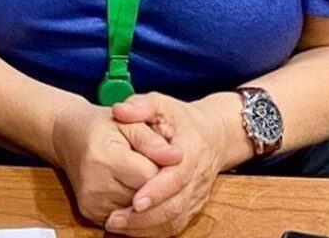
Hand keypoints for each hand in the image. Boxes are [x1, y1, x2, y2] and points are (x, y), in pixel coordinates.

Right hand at [48, 99, 183, 225]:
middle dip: (158, 186)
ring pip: (140, 214)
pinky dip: (138, 212)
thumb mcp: (127, 123)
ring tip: (146, 178)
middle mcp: (94, 185)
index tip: (168, 158)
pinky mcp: (91, 214)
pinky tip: (139, 194)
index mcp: (103, 157)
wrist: (67, 135)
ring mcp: (91, 203)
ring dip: (149, 200)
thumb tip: (178, 157)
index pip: (150, 176)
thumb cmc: (100, 126)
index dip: (164, 169)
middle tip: (157, 167)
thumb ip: (152, 141)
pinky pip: (128, 221)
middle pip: (146, 198)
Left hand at [105, 92, 233, 235]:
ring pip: (175, 221)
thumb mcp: (161, 103)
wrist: (213, 134)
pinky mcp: (193, 206)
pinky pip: (175, 226)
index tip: (135, 201)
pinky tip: (130, 231)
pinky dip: (153, 232)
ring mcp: (197, 196)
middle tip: (115, 220)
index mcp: (191, 152)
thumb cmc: (179, 118)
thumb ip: (140, 105)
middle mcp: (197, 179)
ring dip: (146, 229)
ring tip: (117, 227)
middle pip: (175, 206)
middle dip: (145, 218)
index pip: (176, 178)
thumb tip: (119, 110)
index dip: (157, 191)